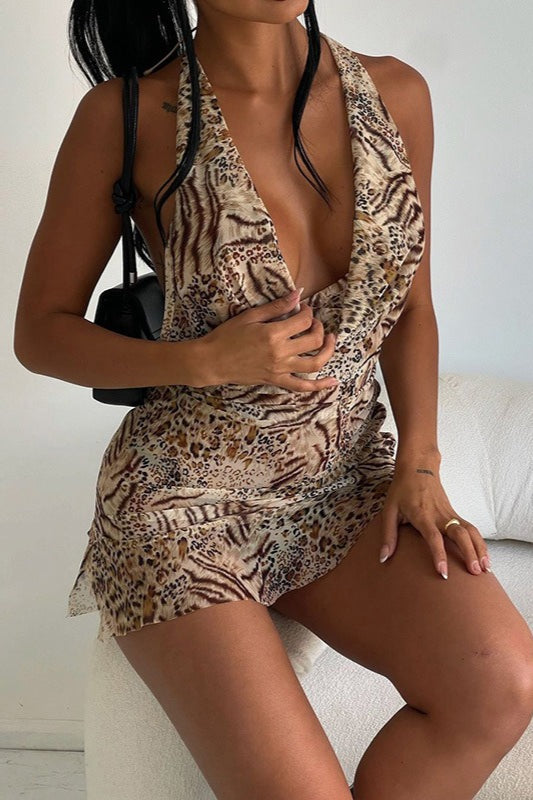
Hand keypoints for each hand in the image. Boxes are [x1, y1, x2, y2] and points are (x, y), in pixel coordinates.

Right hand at [200, 288, 337, 391]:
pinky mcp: (276, 380)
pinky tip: (333, 381)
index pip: (303, 321)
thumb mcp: (251, 316)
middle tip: (313, 322)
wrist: (212, 361)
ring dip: (327, 351)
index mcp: (273, 334)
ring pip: (315, 363)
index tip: (303, 308)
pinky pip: (302, 387)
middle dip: (319, 327)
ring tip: (330, 341)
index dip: (308, 312)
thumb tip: (298, 294)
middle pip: (314, 340)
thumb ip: (277, 306)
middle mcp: (280, 353)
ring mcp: (280, 369)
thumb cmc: (227, 336)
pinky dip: (320, 386)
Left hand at [378, 461, 490, 578]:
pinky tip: (484, 559)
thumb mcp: (389, 511)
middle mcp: (439, 515)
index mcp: (422, 515)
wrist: (418, 467)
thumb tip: (383, 558)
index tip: (444, 572)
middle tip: (474, 572)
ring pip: (470, 531)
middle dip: (469, 553)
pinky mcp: (455, 513)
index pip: (433, 537)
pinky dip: (480, 543)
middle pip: (460, 534)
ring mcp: (450, 514)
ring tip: (485, 569)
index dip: (438, 555)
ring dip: (479, 549)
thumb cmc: (402, 489)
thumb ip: (388, 536)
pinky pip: (471, 529)